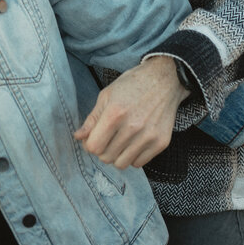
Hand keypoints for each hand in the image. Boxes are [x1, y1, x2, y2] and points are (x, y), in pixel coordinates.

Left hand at [73, 56, 189, 169]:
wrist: (165, 80)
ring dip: (118, 155)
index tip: (95, 136)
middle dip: (103, 149)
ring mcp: (148, 136)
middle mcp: (132, 127)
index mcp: (115, 113)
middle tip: (109, 137)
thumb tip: (78, 137)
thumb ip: (92, 119)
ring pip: (122, 164)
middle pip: (106, 158)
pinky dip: (133, 156)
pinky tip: (135, 141)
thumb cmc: (133, 84)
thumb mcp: (107, 95)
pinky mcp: (160, 143)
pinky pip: (139, 163)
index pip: (94, 147)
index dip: (90, 143)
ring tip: (121, 140)